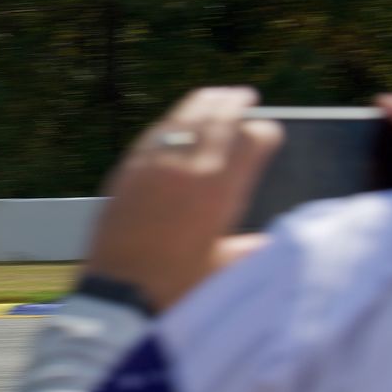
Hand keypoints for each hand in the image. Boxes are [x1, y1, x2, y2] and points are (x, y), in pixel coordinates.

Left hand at [82, 86, 282, 312]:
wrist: (121, 295)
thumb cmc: (177, 289)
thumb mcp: (224, 269)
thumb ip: (249, 251)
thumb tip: (270, 246)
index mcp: (222, 191)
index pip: (252, 141)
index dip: (263, 134)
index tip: (267, 133)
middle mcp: (189, 171)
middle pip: (217, 120)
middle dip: (234, 104)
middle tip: (244, 95)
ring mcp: (152, 168)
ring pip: (181, 121)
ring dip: (201, 105)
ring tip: (214, 96)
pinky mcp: (124, 173)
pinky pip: (150, 137)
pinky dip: (167, 124)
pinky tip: (173, 122)